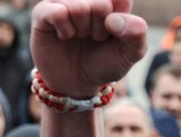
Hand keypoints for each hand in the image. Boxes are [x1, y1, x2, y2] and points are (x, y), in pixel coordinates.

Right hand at [30, 0, 146, 96]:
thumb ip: (137, 34)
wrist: (77, 83)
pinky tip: (65, 36)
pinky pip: (57, 12)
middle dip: (102, 29)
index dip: (117, 15)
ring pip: (79, 6)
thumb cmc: (105, 63)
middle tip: (96, 37)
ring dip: (83, 30)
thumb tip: (112, 20)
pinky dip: (65, 29)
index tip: (115, 30)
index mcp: (111, 0)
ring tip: (81, 36)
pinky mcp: (43, 12)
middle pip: (101, 3)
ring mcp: (64, 2)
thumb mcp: (130, 53)